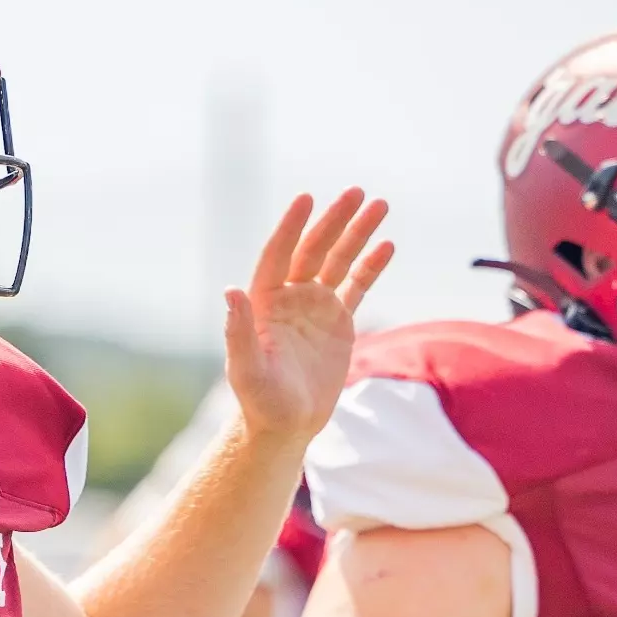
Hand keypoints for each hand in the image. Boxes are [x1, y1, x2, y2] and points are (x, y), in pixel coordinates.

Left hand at [225, 189, 393, 440]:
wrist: (284, 424)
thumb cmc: (259, 401)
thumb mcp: (246, 369)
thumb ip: (238, 331)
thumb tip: (230, 291)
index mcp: (263, 302)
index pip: (278, 254)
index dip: (291, 227)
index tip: (306, 198)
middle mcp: (288, 297)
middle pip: (313, 249)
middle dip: (334, 220)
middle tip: (357, 192)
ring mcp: (314, 307)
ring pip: (338, 261)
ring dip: (357, 233)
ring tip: (379, 204)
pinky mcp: (337, 322)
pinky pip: (356, 286)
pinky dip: (371, 266)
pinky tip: (387, 244)